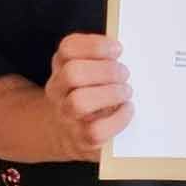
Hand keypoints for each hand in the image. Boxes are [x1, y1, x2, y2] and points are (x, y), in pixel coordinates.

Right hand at [44, 34, 132, 161]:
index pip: (68, 48)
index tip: (118, 49)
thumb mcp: (87, 70)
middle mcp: (58, 90)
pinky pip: (96, 130)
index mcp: (61, 67)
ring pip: (79, 102)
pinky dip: (118, 119)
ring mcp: (66, 116)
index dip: (95, 46)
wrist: (67, 132)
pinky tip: (127, 109)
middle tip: (124, 73)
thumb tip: (122, 53)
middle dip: (105, 71)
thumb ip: (102, 58)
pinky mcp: (80, 139)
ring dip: (109, 94)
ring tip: (126, 92)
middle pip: (72, 73)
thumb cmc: (88, 94)